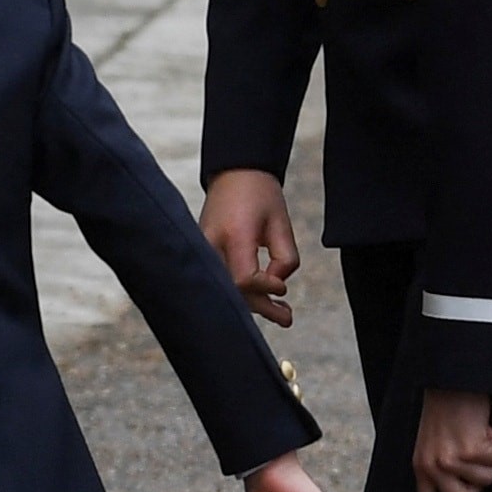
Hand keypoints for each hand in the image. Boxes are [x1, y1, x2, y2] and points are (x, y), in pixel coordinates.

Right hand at [200, 168, 300, 325]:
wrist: (234, 173)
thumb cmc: (260, 195)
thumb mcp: (281, 223)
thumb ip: (285, 258)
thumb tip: (277, 288)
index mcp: (234, 234)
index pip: (244, 279)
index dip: (265, 287)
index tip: (283, 287)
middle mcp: (212, 245)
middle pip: (232, 290)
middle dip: (261, 307)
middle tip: (287, 318)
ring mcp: (203, 250)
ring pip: (226, 289)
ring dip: (253, 303)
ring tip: (281, 313)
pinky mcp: (203, 253)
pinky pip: (222, 279)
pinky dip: (241, 291)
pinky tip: (262, 299)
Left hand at [411, 388, 491, 491]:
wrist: (453, 380)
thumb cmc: (446, 408)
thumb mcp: (432, 443)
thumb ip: (440, 469)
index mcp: (421, 467)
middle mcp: (432, 467)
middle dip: (477, 485)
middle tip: (477, 463)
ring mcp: (450, 460)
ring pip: (486, 479)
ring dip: (490, 458)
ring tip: (478, 435)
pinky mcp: (469, 450)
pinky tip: (484, 427)